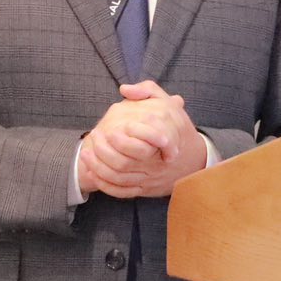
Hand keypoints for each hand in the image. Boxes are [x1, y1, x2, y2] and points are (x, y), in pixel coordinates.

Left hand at [78, 80, 209, 198]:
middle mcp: (155, 163)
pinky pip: (122, 191)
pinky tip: (93, 173)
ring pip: (120, 178)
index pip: (141, 146)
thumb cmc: (177, 128)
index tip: (108, 130)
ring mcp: (149, 178)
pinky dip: (106, 185)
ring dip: (99, 167)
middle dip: (104, 153)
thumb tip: (124, 89)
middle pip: (125, 163)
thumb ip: (147, 91)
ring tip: (86, 154)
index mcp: (162, 142)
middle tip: (93, 139)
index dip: (121, 141)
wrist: (194, 158)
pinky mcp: (145, 189)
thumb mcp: (167, 104)